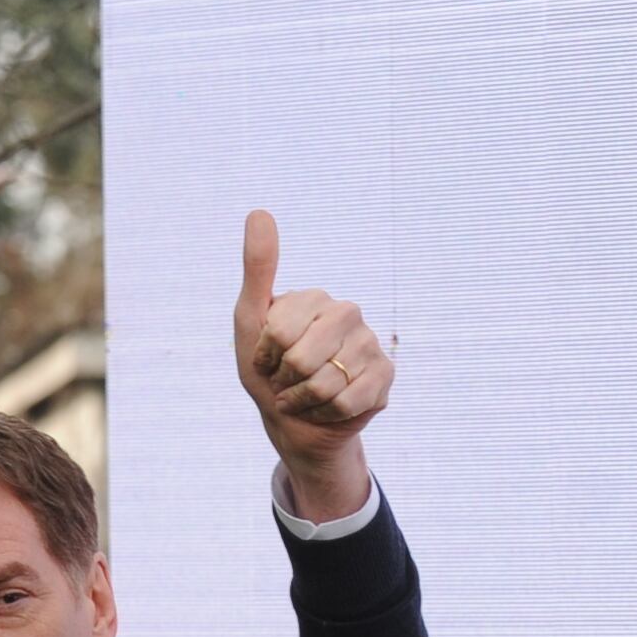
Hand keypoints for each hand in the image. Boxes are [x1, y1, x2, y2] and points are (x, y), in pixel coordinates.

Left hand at [234, 211, 388, 523]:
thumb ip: (257, 269)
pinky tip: (327, 409)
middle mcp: (348, 313)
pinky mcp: (385, 376)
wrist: (297, 424)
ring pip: (326, 383)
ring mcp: (370, 343)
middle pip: (302, 358)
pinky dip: (327, 414)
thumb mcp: (250, 323)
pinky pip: (347, 402)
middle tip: (287, 382)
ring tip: (305, 397)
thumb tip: (259, 212)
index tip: (266, 361)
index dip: (264, 357)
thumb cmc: (269, 375)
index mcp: (315, 298)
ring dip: (304, 401)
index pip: (279, 331)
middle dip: (285, 382)